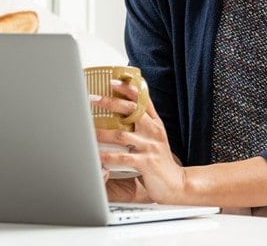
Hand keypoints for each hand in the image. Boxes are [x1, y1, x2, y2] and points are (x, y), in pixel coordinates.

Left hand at [91, 80, 187, 203]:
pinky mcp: (146, 163)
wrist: (177, 184)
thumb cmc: (160, 160)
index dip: (127, 88)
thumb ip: (143, 122)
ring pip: (122, 134)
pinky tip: (97, 155)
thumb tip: (124, 108)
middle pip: (131, 110)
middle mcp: (154, 131)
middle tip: (94, 99)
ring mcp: (150, 146)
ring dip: (102, 131)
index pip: (142, 99)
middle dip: (111, 103)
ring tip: (88, 129)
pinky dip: (108, 156)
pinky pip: (123, 157)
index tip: (112, 81)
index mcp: (155, 123)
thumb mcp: (156, 136)